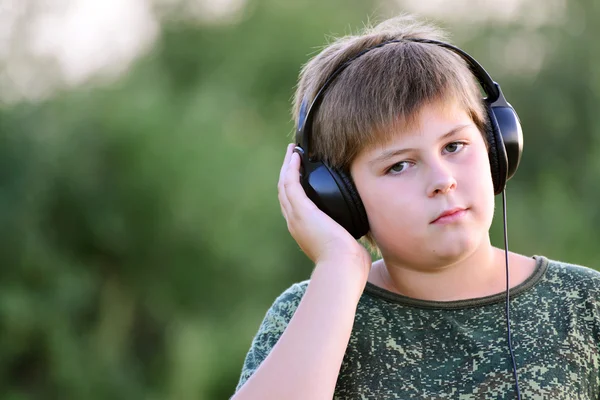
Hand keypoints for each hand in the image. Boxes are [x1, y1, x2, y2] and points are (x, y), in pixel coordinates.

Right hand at [278, 144, 370, 271]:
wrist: (342, 267)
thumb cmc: (349, 263)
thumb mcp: (346, 244)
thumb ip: (348, 235)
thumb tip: (361, 229)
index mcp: (304, 232)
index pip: (294, 206)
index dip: (295, 188)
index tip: (300, 175)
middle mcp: (295, 224)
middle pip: (285, 193)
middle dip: (288, 173)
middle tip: (292, 157)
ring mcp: (296, 217)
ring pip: (284, 185)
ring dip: (287, 166)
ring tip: (292, 151)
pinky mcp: (301, 211)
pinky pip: (291, 184)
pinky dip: (291, 169)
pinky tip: (296, 157)